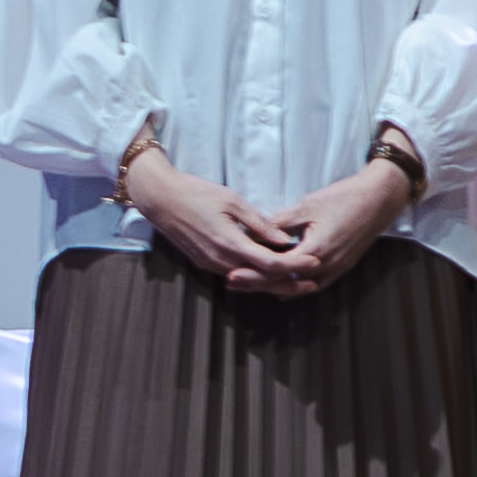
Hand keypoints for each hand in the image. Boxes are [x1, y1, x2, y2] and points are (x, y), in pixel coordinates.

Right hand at [121, 143, 304, 286]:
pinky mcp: (204, 262)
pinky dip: (254, 274)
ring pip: (248, 279)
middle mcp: (219, 259)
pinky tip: (269, 270)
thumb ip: (259, 224)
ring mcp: (210, 263)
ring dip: (272, 281)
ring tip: (298, 278)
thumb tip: (284, 240)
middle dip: (288, 282)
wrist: (161, 200)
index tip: (315, 262)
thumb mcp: (234, 202)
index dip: (294, 265)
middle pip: (260, 278)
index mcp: (229, 243)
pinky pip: (235, 273)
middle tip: (312, 281)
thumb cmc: (198, 194)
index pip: (269, 263)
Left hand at [245, 161, 412, 296]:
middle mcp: (325, 266)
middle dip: (258, 283)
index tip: (231, 271)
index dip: (252, 271)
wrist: (380, 197)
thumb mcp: (305, 207)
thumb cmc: (343, 198)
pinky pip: (316, 283)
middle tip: (234, 282)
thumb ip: (277, 225)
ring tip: (253, 283)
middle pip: (284, 282)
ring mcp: (336, 268)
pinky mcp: (343, 266)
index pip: (276, 269)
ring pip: (299, 286)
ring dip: (276, 286)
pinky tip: (282, 288)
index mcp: (315, 251)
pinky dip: (297, 286)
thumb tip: (251, 235)